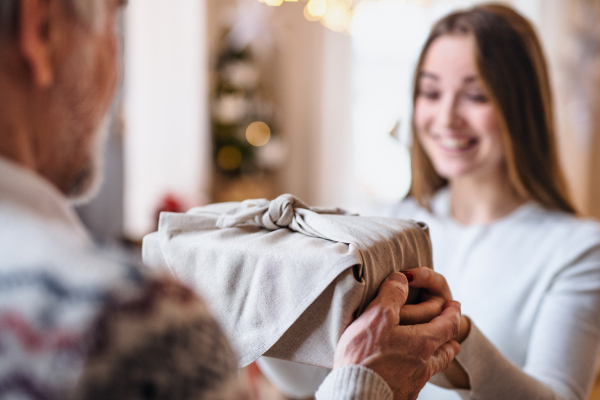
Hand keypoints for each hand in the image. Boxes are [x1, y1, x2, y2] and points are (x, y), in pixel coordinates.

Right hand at [333, 272, 461, 399]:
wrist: (356, 395)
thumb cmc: (365, 357)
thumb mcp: (377, 317)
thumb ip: (392, 295)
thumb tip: (402, 279)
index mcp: (423, 342)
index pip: (448, 324)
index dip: (452, 312)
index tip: (454, 305)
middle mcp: (424, 364)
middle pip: (446, 347)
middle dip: (449, 334)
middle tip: (451, 326)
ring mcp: (415, 381)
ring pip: (435, 365)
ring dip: (441, 354)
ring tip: (442, 350)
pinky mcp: (403, 394)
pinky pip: (419, 379)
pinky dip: (422, 370)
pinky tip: (412, 371)